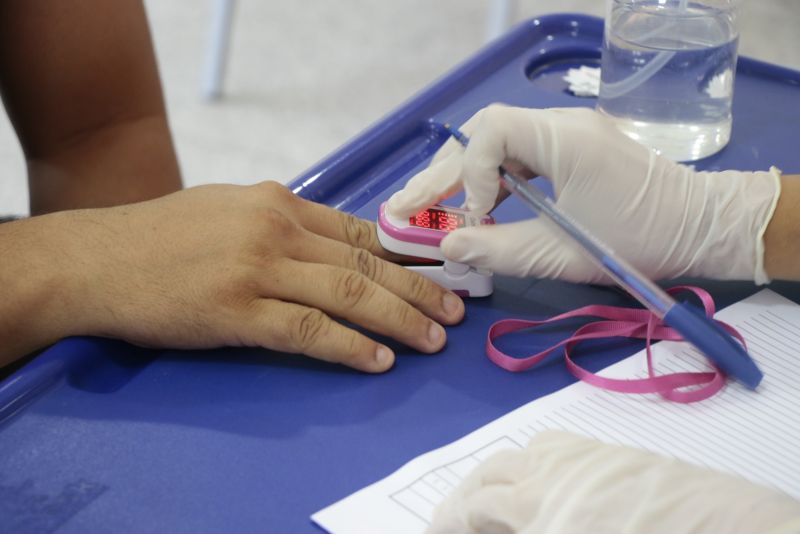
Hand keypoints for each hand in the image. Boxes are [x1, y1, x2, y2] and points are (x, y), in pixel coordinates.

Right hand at [38, 182, 463, 371]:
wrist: (97, 258)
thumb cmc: (161, 236)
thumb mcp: (229, 209)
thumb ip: (281, 223)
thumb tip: (329, 244)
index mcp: (279, 202)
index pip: (360, 231)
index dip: (408, 256)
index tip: (440, 272)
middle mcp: (277, 229)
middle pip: (367, 263)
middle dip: (420, 289)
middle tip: (455, 312)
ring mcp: (259, 268)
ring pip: (349, 294)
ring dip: (400, 319)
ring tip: (434, 340)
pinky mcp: (238, 309)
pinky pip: (309, 330)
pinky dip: (350, 346)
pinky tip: (379, 360)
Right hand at [387, 106, 780, 283]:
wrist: (701, 227)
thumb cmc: (641, 241)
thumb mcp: (565, 254)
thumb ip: (500, 250)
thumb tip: (448, 245)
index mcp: (566, 141)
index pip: (492, 131)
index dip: (469, 173)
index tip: (473, 217)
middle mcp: (562, 125)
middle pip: (483, 133)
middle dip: (443, 173)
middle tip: (404, 209)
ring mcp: (567, 133)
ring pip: (494, 141)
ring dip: (460, 175)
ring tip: (424, 206)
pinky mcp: (571, 147)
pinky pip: (515, 153)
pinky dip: (488, 179)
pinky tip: (472, 204)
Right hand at [428, 431, 799, 533]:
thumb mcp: (555, 532)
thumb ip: (512, 529)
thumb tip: (488, 525)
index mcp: (533, 502)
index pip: (468, 506)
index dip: (444, 522)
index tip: (431, 532)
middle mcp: (548, 468)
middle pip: (488, 475)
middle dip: (464, 501)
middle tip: (456, 524)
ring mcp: (582, 455)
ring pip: (520, 454)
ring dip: (496, 479)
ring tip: (494, 506)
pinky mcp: (611, 453)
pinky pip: (554, 448)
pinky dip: (531, 465)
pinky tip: (543, 486)